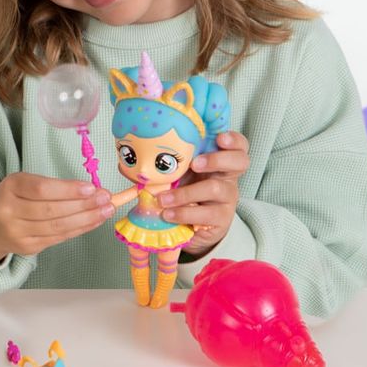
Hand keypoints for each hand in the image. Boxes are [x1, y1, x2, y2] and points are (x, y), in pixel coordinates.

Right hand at [0, 173, 114, 262]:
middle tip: (106, 199)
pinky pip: (57, 238)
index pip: (41, 189)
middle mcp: (9, 211)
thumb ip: (54, 186)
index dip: (67, 190)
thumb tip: (93, 191)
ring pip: (56, 227)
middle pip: (51, 210)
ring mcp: (16, 233)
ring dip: (86, 219)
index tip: (91, 187)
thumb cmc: (16, 196)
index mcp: (10, 187)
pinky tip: (94, 222)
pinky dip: (79, 230)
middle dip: (83, 205)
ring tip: (105, 211)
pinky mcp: (26, 248)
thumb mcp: (25, 182)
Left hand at [157, 131, 249, 258]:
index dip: (233, 140)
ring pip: (216, 188)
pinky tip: (168, 214)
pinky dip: (184, 213)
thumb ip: (163, 165)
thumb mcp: (177, 176)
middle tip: (195, 164)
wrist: (190, 227)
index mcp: (218, 160)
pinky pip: (206, 214)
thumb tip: (126, 161)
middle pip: (240, 161)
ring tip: (164, 199)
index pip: (238, 145)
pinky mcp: (221, 219)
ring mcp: (227, 198)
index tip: (219, 138)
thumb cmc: (184, 194)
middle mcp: (228, 177)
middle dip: (217, 159)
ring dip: (186, 193)